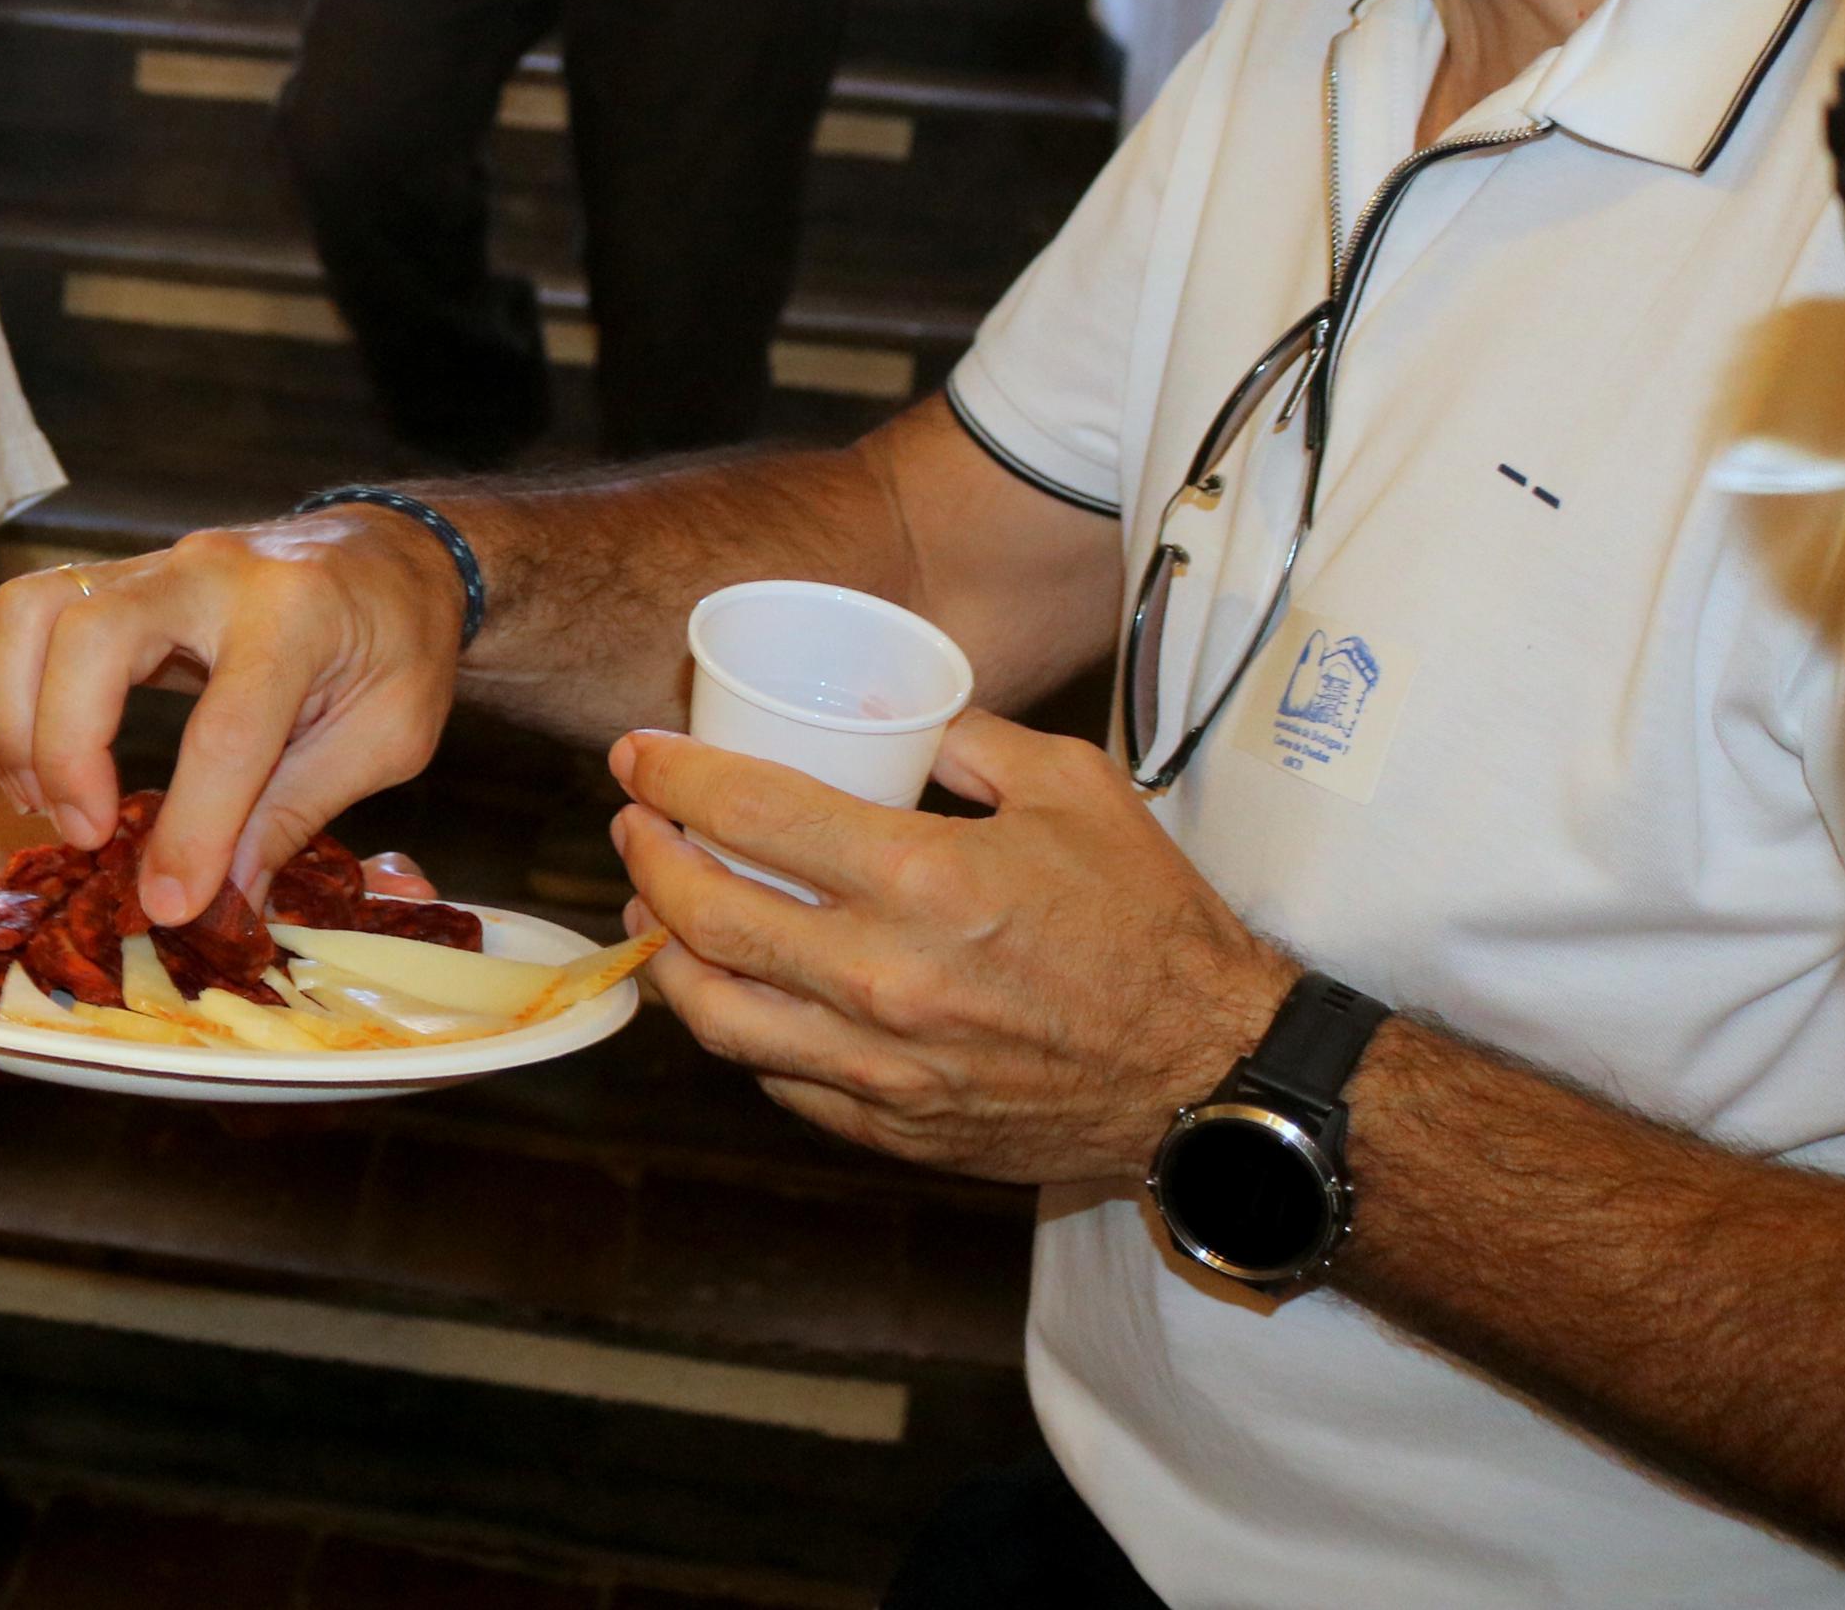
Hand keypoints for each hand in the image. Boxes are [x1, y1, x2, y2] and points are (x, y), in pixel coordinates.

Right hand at [0, 507, 467, 930]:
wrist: (390, 557)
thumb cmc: (400, 646)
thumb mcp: (385, 738)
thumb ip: (295, 813)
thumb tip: (217, 900)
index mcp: (300, 616)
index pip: (225, 729)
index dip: (191, 828)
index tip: (169, 904)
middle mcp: (213, 574)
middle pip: (93, 637)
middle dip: (66, 750)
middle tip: (89, 837)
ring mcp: (155, 564)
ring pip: (35, 612)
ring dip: (14, 717)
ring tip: (41, 802)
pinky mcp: (118, 578)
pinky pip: (31, 616)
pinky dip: (12, 692)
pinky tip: (39, 763)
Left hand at [606, 713, 1297, 1184]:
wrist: (1211, 1073)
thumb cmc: (1152, 924)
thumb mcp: (1074, 789)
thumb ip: (967, 739)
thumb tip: (887, 714)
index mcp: (925, 881)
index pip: (751, 815)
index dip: (674, 778)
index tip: (638, 756)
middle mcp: (886, 980)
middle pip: (706, 917)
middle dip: (646, 859)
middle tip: (633, 824)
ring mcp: (883, 1069)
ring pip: (718, 1016)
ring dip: (663, 955)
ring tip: (652, 912)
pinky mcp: (894, 1129)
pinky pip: (777, 1080)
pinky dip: (737, 1028)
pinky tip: (731, 988)